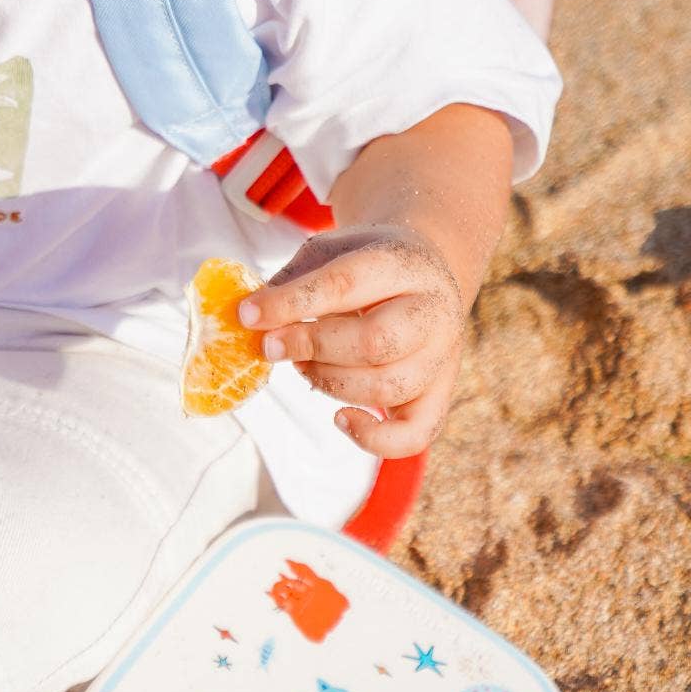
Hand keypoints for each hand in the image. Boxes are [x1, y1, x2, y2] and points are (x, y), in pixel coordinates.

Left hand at [240, 226, 467, 458]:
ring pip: (386, 388)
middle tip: (272, 346)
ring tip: (301, 364)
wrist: (423, 275)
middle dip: (311, 347)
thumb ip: (292, 281)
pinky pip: (415, 434)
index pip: (345, 284)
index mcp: (403, 263)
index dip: (291, 303)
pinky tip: (338, 418)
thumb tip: (248, 316)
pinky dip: (372, 439)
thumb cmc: (366, 266)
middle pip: (374, 342)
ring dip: (328, 382)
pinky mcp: (440, 394)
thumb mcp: (331, 252)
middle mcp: (433, 311)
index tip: (248, 315)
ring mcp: (442, 356)